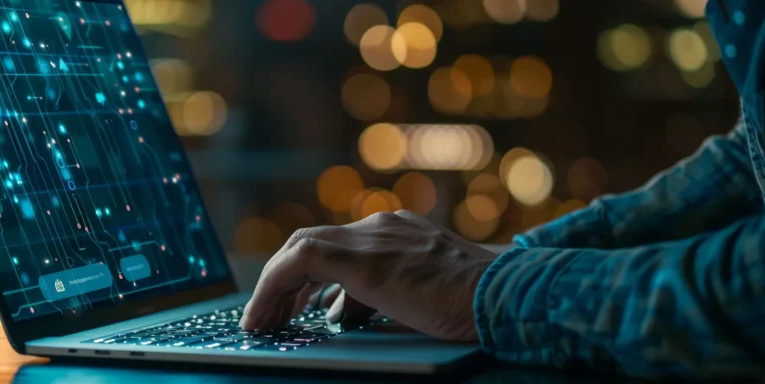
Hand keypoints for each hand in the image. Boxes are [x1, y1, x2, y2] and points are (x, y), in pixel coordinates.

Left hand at [239, 210, 496, 341]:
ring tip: (263, 322)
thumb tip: (341, 312)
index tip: (296, 305)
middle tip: (271, 316)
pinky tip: (265, 315)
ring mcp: (371, 237)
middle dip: (287, 282)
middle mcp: (380, 226)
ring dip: (275, 287)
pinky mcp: (362, 259)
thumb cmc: (474, 302)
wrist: (502, 295)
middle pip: (313, 242)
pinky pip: (299, 261)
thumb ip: (384, 293)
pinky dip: (274, 287)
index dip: (308, 276)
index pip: (338, 244)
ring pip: (300, 248)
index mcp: (397, 230)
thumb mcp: (423, 291)